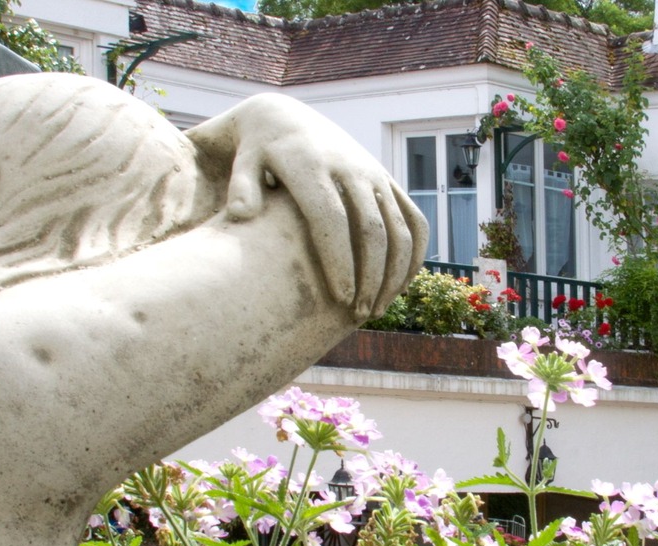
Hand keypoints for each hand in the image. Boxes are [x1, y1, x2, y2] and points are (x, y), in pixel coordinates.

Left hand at [187, 95, 426, 319]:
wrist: (287, 118)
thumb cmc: (258, 153)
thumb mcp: (243, 162)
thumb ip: (241, 187)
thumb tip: (242, 214)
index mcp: (311, 166)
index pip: (332, 219)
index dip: (340, 261)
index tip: (340, 299)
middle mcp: (350, 168)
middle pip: (372, 230)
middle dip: (371, 277)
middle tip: (358, 315)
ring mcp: (374, 174)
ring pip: (400, 229)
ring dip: (394, 274)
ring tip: (376, 309)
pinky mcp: (387, 181)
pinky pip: (415, 220)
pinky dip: (415, 255)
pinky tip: (399, 287)